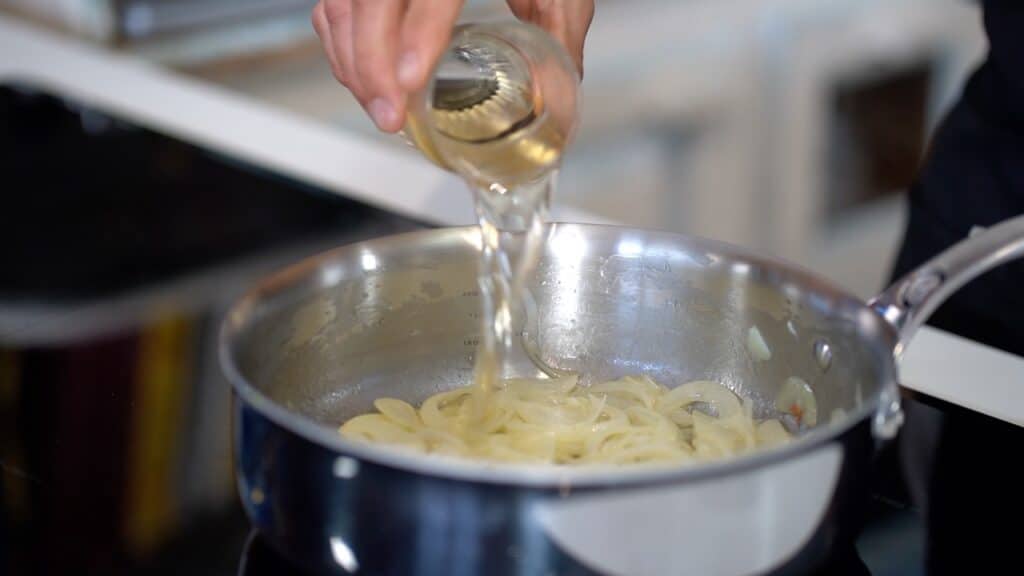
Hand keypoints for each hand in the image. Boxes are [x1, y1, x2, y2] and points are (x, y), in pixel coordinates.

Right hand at [311, 0, 593, 132]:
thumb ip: (559, 23)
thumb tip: (556, 89)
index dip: (418, 33)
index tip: (410, 80)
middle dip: (372, 63)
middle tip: (390, 115)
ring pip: (342, 2)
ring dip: (353, 61)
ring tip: (380, 108)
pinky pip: (334, 1)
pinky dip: (340, 43)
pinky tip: (362, 77)